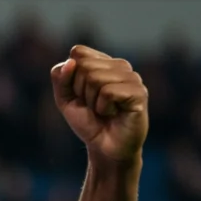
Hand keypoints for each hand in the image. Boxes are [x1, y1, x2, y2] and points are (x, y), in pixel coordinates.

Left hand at [51, 45, 148, 164]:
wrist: (104, 147)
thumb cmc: (88, 121)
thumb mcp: (65, 99)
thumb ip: (61, 78)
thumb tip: (71, 61)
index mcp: (104, 62)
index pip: (78, 53)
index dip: (71, 77)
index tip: (80, 94)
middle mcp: (120, 65)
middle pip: (84, 66)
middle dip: (81, 91)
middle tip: (93, 106)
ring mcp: (132, 77)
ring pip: (96, 78)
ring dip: (92, 101)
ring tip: (104, 110)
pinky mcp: (139, 92)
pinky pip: (108, 92)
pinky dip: (103, 108)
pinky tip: (114, 114)